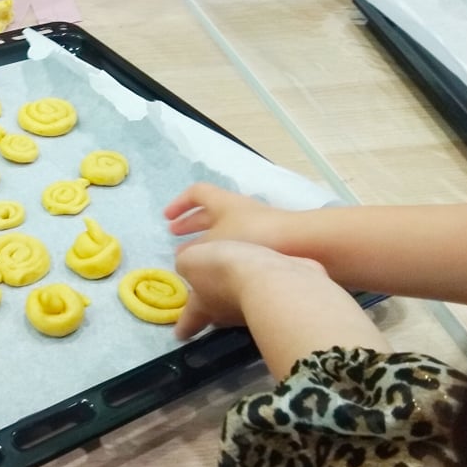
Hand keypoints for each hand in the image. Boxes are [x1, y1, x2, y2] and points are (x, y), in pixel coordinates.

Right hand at [164, 183, 287, 251]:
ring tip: (196, 259)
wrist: (299, 245)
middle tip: (176, 236)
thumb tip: (183, 257)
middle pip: (210, 212)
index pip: (196, 193)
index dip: (180, 204)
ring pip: (225, 230)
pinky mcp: (269, 244)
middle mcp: (238, 210)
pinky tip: (222, 273)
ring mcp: (256, 225)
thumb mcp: (211, 244)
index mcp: (222, 202)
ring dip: (208, 242)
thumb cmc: (250, 237)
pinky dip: (225, 255)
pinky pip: (239, 245)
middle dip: (191, 224)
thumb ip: (192, 252)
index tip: (167, 219)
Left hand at [172, 240, 327, 340]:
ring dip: (242, 298)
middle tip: (211, 309)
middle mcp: (229, 313)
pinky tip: (271, 277)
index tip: (179, 335)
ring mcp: (257, 310)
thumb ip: (187, 264)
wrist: (273, 279)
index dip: (183, 326)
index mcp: (204, 305)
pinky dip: (269, 287)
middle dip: (214, 313)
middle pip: (219, 316)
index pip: (190, 320)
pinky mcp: (283, 301)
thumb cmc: (225, 270)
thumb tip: (189, 268)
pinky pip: (272, 293)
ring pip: (245, 307)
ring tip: (242, 286)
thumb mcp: (192, 260)